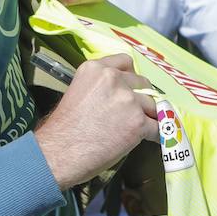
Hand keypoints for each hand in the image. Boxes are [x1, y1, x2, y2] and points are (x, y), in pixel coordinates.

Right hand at [34, 54, 157, 188]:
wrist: (58, 154)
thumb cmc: (62, 129)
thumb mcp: (77, 92)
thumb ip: (100, 87)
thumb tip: (119, 94)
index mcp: (95, 68)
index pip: (125, 61)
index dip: (131, 76)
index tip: (131, 86)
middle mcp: (113, 78)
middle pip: (142, 83)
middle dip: (142, 97)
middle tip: (136, 110)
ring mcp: (128, 100)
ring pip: (152, 105)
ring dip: (149, 116)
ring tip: (144, 128)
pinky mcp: (138, 122)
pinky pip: (157, 127)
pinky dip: (157, 135)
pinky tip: (153, 139)